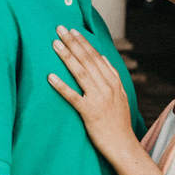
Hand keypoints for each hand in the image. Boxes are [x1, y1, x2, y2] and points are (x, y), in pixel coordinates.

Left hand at [47, 26, 135, 156]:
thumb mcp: (121, 96)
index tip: (73, 31)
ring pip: (81, 73)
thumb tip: (103, 57)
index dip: (84, 43)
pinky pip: (73, 97)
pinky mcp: (89, 113)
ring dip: (67, 57)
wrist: (123, 145)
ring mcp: (99, 100)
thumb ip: (112, 76)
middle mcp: (107, 88)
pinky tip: (50, 77)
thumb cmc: (119, 122)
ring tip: (55, 44)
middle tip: (59, 29)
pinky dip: (62, 86)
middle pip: (88, 61)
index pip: (97, 57)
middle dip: (73, 43)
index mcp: (114, 82)